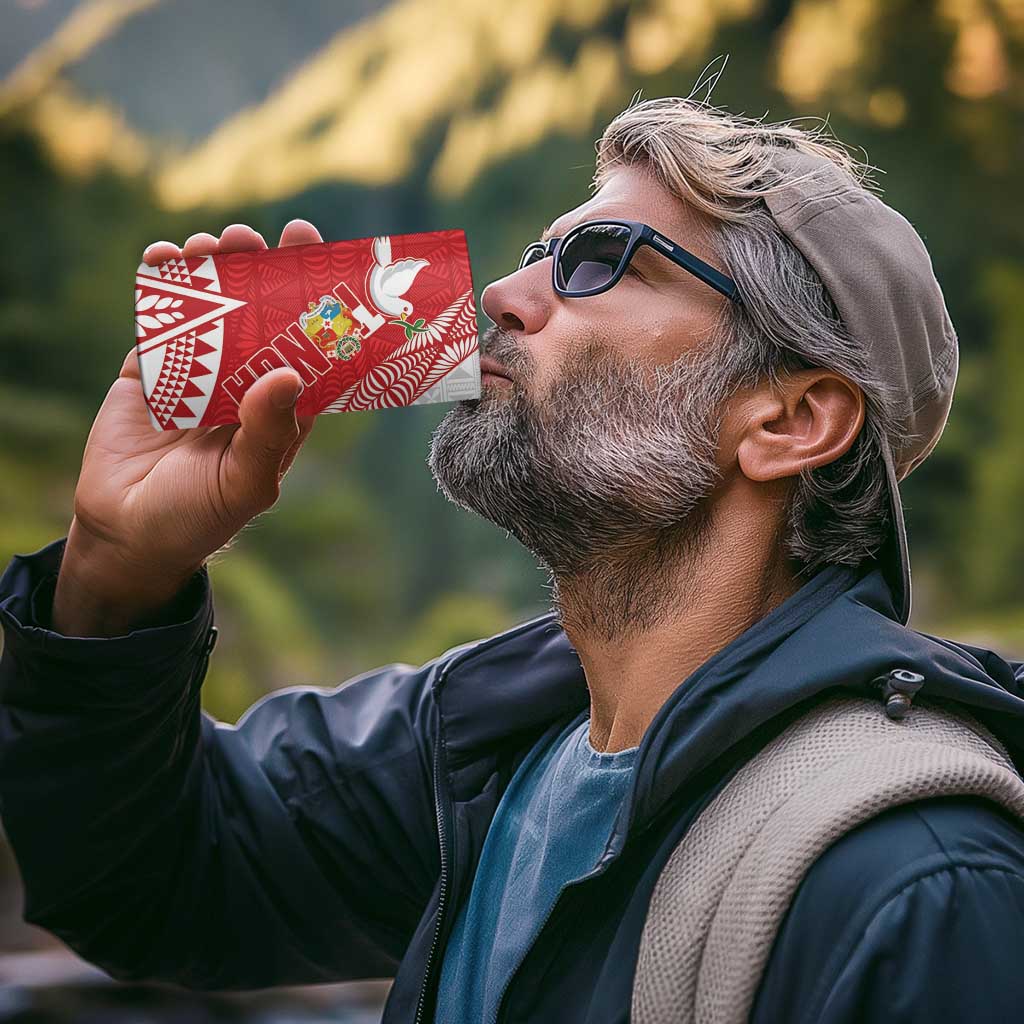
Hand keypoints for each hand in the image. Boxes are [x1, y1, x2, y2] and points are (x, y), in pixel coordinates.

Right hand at [52, 220, 323, 635]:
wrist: (126, 533)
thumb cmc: (199, 517)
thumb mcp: (244, 483)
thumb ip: (268, 433)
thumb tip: (288, 374)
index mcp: (281, 407)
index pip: (307, 344)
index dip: (314, 300)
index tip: (316, 255)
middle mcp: (245, 382)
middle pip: (261, 313)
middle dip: (260, 270)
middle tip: (256, 238)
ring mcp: (198, 372)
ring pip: (212, 307)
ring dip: (213, 270)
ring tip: (212, 244)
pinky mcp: (152, 369)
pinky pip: (160, 319)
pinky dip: (161, 285)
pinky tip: (163, 257)